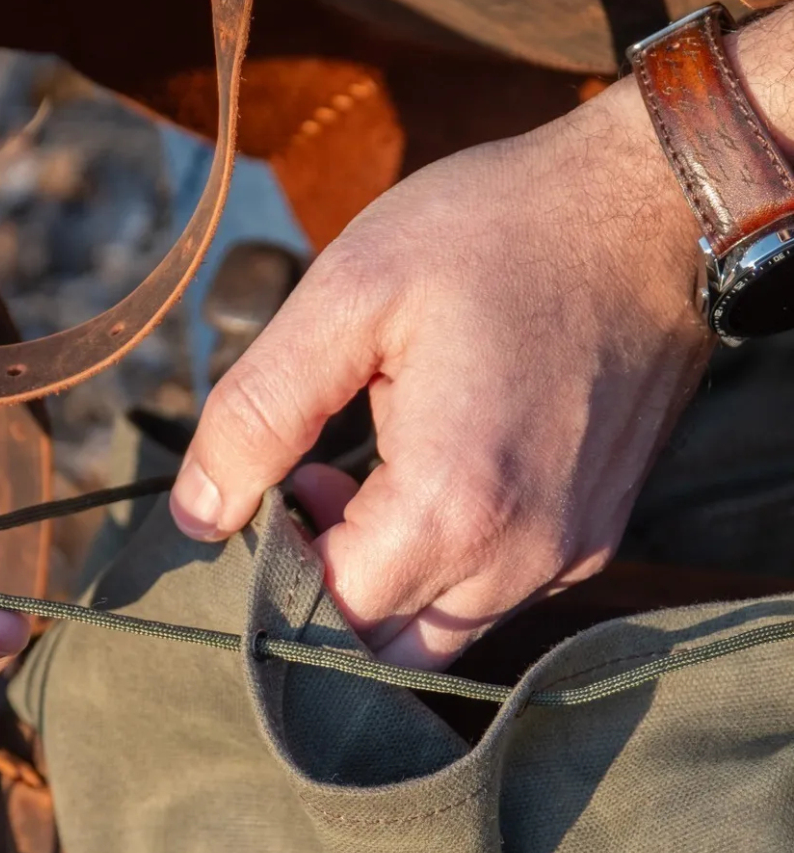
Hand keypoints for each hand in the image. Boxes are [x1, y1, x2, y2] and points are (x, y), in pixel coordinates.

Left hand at [170, 72, 714, 668]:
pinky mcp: (593, 538)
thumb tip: (198, 517)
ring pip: (436, 638)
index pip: (324, 615)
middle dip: (319, 591)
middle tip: (303, 489)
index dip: (271, 570)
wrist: (654, 202)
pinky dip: (438, 572)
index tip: (267, 493)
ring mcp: (568, 555)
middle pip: (379, 649)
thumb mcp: (348, 296)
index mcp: (451, 505)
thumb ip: (256, 415)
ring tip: (357, 482)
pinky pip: (493, 600)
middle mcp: (519, 557)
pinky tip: (423, 483)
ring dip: (378, 587)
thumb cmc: (497, 232)